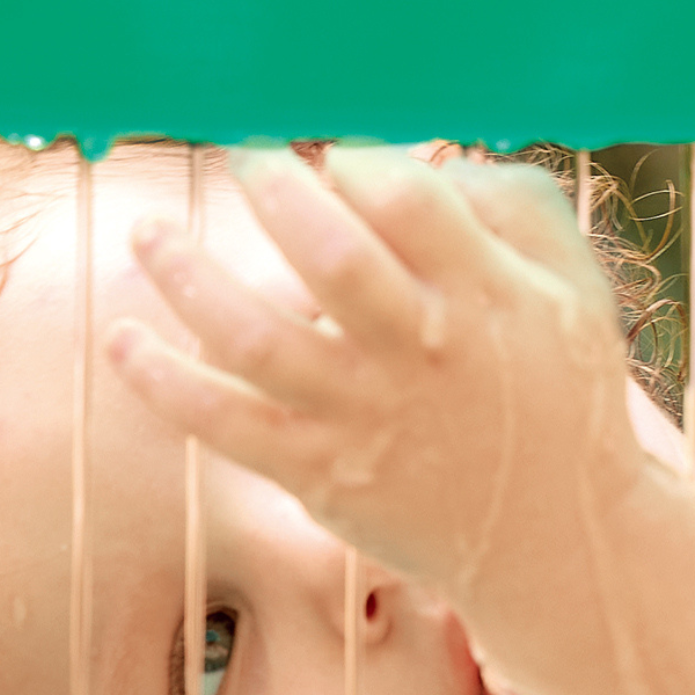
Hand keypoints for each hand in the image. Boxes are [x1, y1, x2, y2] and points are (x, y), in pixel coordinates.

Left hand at [106, 147, 646, 622]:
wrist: (555, 540)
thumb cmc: (560, 395)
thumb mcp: (573, 288)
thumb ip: (512, 205)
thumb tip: (419, 154)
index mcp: (486, 296)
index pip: (409, 203)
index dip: (358, 164)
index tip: (333, 155)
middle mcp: (419, 356)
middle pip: (331, 258)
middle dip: (274, 195)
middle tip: (242, 159)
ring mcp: (363, 419)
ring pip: (257, 339)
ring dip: (189, 278)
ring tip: (147, 232)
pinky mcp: (321, 475)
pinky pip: (227, 425)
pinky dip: (165, 383)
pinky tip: (121, 341)